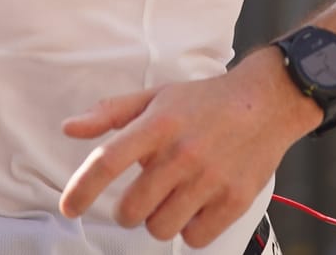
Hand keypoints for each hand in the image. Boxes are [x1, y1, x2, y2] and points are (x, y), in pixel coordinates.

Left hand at [59, 50, 316, 248]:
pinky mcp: (234, 200)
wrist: (266, 102)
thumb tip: (70, 129)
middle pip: (131, 210)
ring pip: (160, 228)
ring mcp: (210, 179)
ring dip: (159, 219)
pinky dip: (190, 229)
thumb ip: (110, 113)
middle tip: (144, 193)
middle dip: (129, 209)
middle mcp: (181, 153)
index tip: (68, 208)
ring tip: (174, 196)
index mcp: (157, 124)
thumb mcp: (156, 96)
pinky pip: (194, 238)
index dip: (82, 189)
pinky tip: (196, 205)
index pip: (108, 161)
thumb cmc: (204, 101)